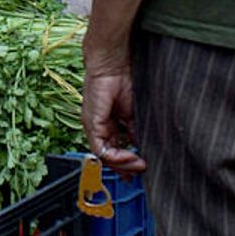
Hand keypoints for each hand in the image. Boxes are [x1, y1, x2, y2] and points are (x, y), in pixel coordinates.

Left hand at [82, 44, 146, 176]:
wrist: (114, 64)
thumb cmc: (123, 80)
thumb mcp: (133, 112)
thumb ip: (135, 130)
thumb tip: (142, 147)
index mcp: (106, 123)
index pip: (113, 149)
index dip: (125, 161)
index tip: (139, 167)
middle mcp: (97, 127)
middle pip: (107, 156)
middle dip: (125, 167)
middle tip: (139, 171)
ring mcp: (92, 126)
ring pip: (104, 157)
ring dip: (123, 164)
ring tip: (139, 164)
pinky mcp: (92, 124)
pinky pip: (101, 150)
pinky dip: (117, 157)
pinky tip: (131, 155)